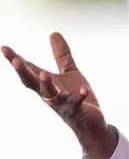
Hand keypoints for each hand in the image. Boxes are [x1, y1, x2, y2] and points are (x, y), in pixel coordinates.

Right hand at [2, 32, 116, 158]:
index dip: (16, 60)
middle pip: (33, 83)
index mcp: (47, 85)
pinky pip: (76, 103)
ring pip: (51, 95)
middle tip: (16, 61)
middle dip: (24, 73)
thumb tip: (53, 33)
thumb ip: (62, 55)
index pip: (29, 70)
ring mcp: (62, 105)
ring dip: (46, 85)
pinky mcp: (76, 111)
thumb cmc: (76, 99)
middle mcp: (50, 95)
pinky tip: (84, 89)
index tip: (4, 47)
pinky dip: (79, 96)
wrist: (90, 125)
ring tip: (43, 75)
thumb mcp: (69, 73)